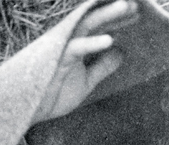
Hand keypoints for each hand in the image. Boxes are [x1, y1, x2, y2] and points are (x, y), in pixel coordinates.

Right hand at [32, 0, 137, 123]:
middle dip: (116, 11)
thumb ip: (102, 67)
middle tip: (137, 4)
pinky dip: (93, 44)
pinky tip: (110, 40)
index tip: (137, 14)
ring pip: (87, 25)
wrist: (31, 110)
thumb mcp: (86, 81)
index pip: (100, 27)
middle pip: (96, 19)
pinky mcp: (58, 59)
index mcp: (77, 44)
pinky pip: (77, 48)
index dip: (118, 19)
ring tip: (126, 7)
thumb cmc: (54, 93)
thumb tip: (120, 52)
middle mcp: (70, 40)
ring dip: (107, 15)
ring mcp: (63, 48)